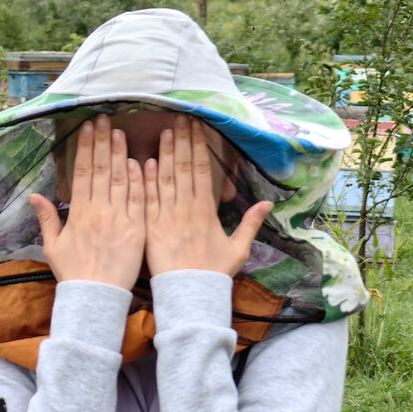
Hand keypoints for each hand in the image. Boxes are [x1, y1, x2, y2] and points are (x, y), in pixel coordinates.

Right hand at [29, 115, 146, 289]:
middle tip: (106, 119)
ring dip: (120, 154)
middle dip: (102, 142)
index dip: (85, 148)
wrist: (95, 297)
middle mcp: (98, 211)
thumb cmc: (74, 273)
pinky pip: (139, 200)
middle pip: (100, 169)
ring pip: (119, 180)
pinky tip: (139, 161)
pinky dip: (139, 180)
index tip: (88, 128)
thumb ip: (47, 218)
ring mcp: (119, 219)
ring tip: (121, 132)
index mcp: (77, 213)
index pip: (81, 172)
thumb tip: (34, 195)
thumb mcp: (53, 245)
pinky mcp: (137, 229)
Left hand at [143, 115, 272, 276]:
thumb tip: (269, 203)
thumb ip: (251, 223)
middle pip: (183, 167)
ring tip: (161, 131)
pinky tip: (143, 162)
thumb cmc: (215, 272)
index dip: (197, 146)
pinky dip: (145, 180)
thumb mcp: (239, 248)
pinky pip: (148, 199)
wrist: (190, 294)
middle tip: (177, 117)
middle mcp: (186, 209)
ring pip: (164, 178)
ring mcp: (167, 217)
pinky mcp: (152, 228)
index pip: (201, 170)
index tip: (194, 126)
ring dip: (163, 154)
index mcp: (207, 210)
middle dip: (180, 140)